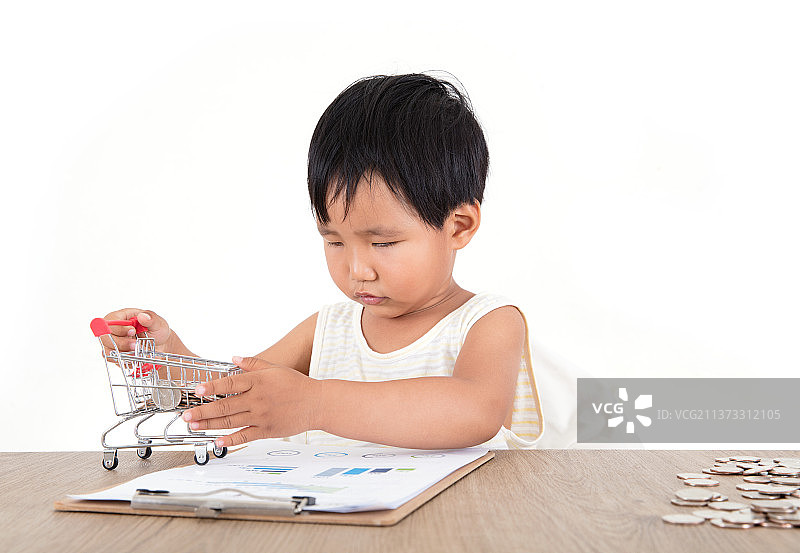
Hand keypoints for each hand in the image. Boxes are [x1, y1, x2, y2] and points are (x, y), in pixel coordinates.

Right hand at [100, 309, 170, 353]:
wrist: (160, 346)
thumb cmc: (157, 331)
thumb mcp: (158, 323)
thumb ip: (152, 319)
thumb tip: (142, 316)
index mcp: (121, 317)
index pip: (110, 320)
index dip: (119, 327)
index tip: (132, 331)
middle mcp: (114, 329)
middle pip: (105, 337)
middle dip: (120, 342)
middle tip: (135, 345)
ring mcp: (113, 342)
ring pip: (107, 349)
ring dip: (122, 352)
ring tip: (137, 351)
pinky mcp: (115, 354)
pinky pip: (113, 359)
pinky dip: (124, 359)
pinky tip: (134, 356)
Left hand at [181, 356, 316, 446]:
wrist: (317, 403)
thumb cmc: (296, 385)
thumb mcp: (275, 368)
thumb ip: (252, 364)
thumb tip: (233, 359)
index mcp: (258, 381)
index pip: (230, 383)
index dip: (212, 386)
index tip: (197, 390)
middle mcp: (258, 399)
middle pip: (225, 405)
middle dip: (203, 410)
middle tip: (186, 415)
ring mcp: (261, 416)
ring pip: (230, 422)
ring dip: (210, 424)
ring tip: (194, 426)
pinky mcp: (266, 431)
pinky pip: (245, 436)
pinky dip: (230, 440)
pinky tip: (216, 441)